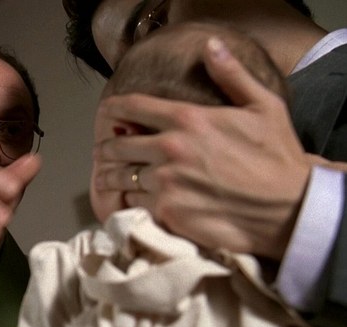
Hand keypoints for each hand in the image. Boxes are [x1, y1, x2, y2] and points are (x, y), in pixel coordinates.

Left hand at [93, 37, 311, 259]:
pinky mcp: (167, 212)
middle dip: (107, 149)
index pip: (133, 107)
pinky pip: (134, 204)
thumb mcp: (263, 106)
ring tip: (109, 178)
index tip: (106, 113)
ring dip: (113, 178)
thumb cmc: (277, 158)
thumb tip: (211, 46)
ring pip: (122, 178)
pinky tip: (129, 201)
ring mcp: (166, 182)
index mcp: (188, 119)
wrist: (290, 209)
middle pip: (118, 146)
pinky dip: (129, 203)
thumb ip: (231, 75)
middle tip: (103, 153)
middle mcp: (171, 148)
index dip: (114, 109)